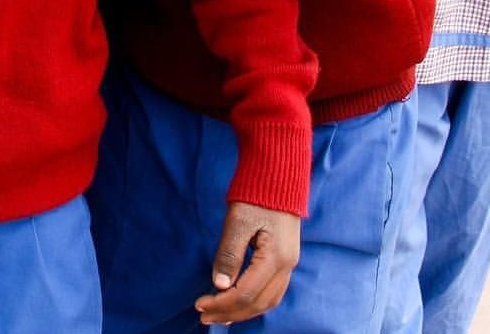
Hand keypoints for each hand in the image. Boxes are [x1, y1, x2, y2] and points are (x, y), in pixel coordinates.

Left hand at [194, 202, 299, 324]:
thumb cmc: (257, 193)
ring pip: (268, 301)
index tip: (200, 305)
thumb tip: (219, 285)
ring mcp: (290, 263)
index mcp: (276, 258)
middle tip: (204, 316)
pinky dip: (255, 302)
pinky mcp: (286, 258)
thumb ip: (229, 253)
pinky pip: (272, 291)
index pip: (246, 294)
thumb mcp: (238, 220)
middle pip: (258, 303)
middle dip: (230, 313)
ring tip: (220, 316)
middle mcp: (287, 266)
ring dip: (243, 312)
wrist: (279, 172)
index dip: (221, 303)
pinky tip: (239, 301)